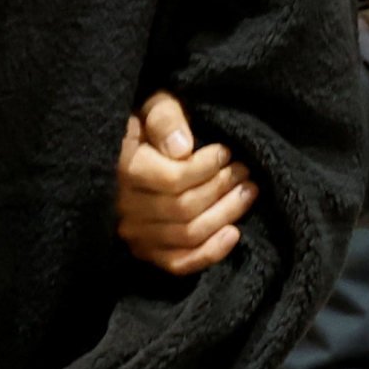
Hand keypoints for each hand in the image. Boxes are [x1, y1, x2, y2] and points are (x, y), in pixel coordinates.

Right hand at [115, 90, 254, 276]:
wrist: (125, 151)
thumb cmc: (146, 125)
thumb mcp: (153, 106)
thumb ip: (165, 118)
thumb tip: (182, 148)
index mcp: (121, 168)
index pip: (172, 180)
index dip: (206, 168)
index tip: (226, 152)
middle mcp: (121, 206)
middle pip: (184, 209)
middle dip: (222, 189)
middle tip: (244, 171)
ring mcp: (132, 233)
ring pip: (187, 235)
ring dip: (225, 214)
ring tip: (247, 192)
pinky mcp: (144, 251)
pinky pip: (178, 263)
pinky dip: (209, 253)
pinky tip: (233, 233)